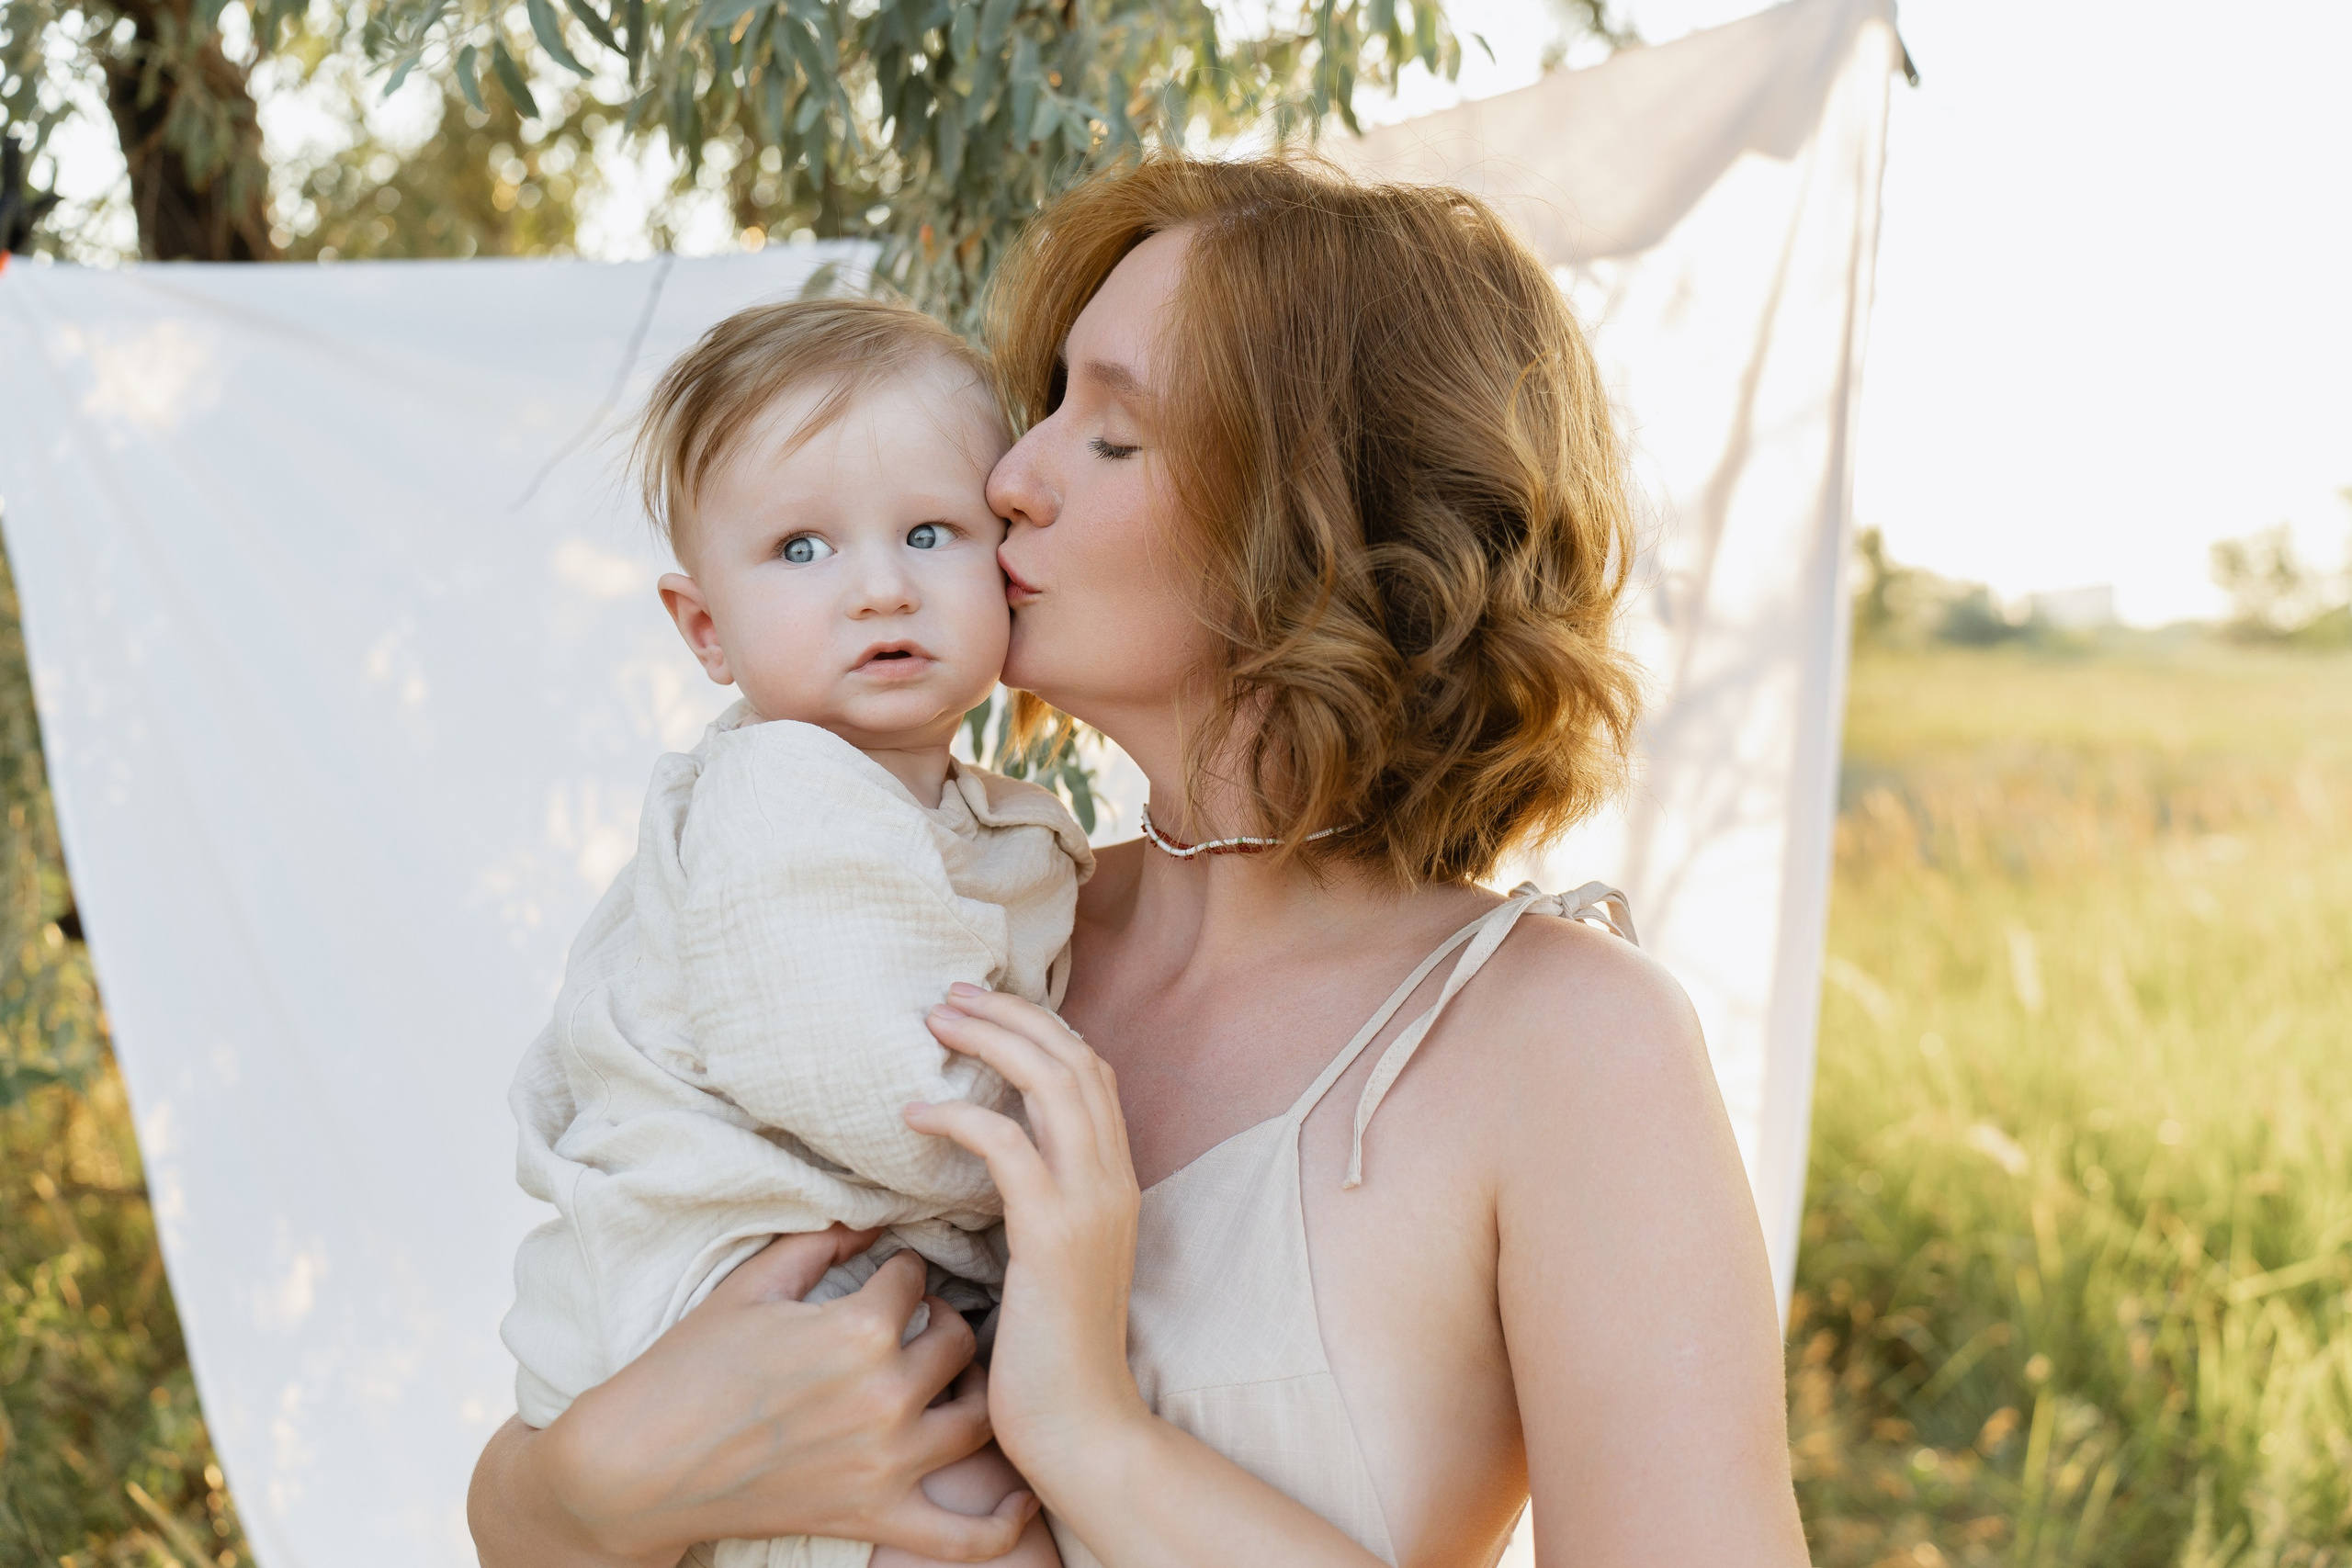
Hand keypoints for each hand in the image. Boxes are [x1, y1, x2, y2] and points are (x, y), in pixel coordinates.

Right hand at [470, 1226, 1040, 1567]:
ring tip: (952, 1377)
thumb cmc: (687, 1366)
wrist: (638, 1464)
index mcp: (857, 1328)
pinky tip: (1022, 1496)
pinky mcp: (875, 1517)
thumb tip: (873, 1216)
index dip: (904, 1267)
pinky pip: (963, 1537)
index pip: (917, 1276)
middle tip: (923, 1318)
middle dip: (943, 1318)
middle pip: (959, 1339)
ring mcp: (886, 1463)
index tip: (893, 1270)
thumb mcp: (752, 1284)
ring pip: (977, 1415)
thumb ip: (822, 1240)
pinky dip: (1003, 1524)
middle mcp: (885, 1395)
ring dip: (973, 1390)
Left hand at [905, 985, 1149, 1483]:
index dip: (1039, 1028)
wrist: (1082, 1429)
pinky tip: (916, 1113)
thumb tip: (989, 1163)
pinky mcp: (1054, 1236)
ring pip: (1052, 1083)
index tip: (982, 1008)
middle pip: (1074, 1059)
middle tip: (949, 996)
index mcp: (1116, 1182)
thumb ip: (1037, 1206)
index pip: (1091, 1073)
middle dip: (1011, 1015)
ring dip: (990, 1041)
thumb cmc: (1051, 1356)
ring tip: (933, 1025)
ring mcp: (1091, 1205)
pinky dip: (961, 1115)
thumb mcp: (1052, 1262)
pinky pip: (1007, 1146)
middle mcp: (1115, 1180)